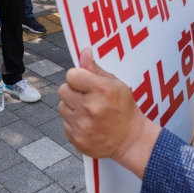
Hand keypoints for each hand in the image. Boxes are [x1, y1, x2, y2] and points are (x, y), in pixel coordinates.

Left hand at [59, 48, 159, 178]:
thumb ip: (96, 69)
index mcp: (101, 90)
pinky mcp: (76, 138)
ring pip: (62, 106)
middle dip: (73, 92)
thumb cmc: (124, 109)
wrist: (131, 140)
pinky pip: (64, 123)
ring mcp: (81, 125)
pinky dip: (73, 123)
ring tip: (88, 112)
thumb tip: (84, 52)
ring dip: (72, 107)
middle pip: (63, 90)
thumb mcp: (116, 84)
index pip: (71, 74)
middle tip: (87, 97)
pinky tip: (88, 124)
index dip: (78, 77)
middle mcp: (89, 107)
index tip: (85, 83)